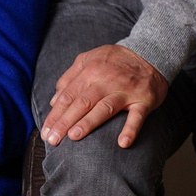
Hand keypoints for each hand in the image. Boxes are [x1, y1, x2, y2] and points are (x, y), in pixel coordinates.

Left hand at [41, 44, 167, 148]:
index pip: (68, 96)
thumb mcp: (89, 59)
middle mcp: (105, 81)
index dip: (55, 114)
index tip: (45, 132)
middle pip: (81, 103)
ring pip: (104, 108)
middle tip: (52, 140)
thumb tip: (53, 100)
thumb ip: (69, 78)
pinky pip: (137, 116)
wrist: (151, 52)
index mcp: (90, 71)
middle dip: (64, 122)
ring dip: (89, 122)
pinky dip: (131, 129)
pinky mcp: (144, 99)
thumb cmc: (115, 60)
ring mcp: (125, 91)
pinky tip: (123, 143)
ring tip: (74, 137)